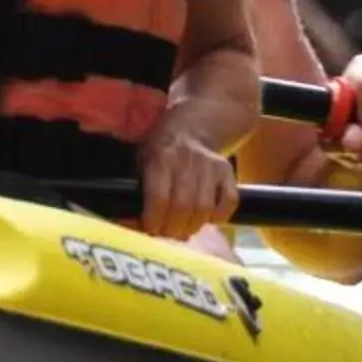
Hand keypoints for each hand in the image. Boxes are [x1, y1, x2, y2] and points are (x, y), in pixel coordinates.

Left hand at [135, 117, 240, 242]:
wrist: (191, 127)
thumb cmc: (160, 149)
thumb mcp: (142, 160)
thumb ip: (139, 189)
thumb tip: (133, 224)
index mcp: (161, 159)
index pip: (159, 197)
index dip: (155, 220)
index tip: (151, 230)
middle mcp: (187, 161)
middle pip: (183, 206)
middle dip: (174, 229)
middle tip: (169, 235)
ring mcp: (210, 166)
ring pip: (205, 207)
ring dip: (193, 226)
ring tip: (184, 230)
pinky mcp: (227, 171)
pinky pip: (229, 201)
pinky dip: (219, 216)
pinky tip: (208, 219)